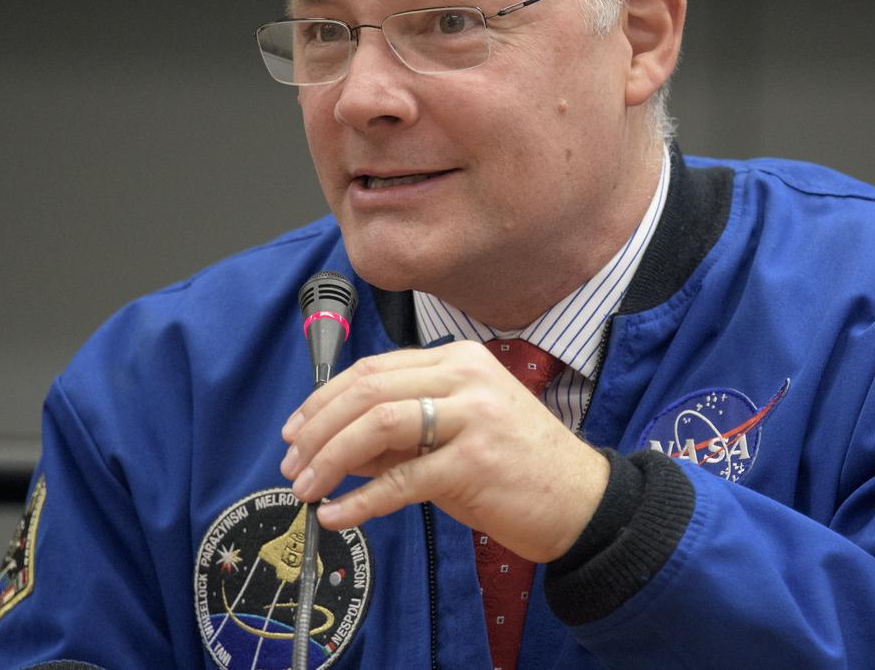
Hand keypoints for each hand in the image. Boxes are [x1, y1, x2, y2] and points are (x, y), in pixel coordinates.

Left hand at [279, 341, 609, 561]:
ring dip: (330, 459)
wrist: (582, 500)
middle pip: (367, 391)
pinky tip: (338, 514)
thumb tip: (335, 445)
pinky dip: (360, 499)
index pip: (372, 369)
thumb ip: (400, 431)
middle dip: (318, 429)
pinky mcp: (475, 461)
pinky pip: (401, 479)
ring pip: (377, 425)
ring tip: (307, 488)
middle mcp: (464, 376)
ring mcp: (472, 415)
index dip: (323, 400)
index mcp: (457, 360)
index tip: (296, 430)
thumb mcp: (455, 431)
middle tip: (292, 463)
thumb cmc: (515, 465)